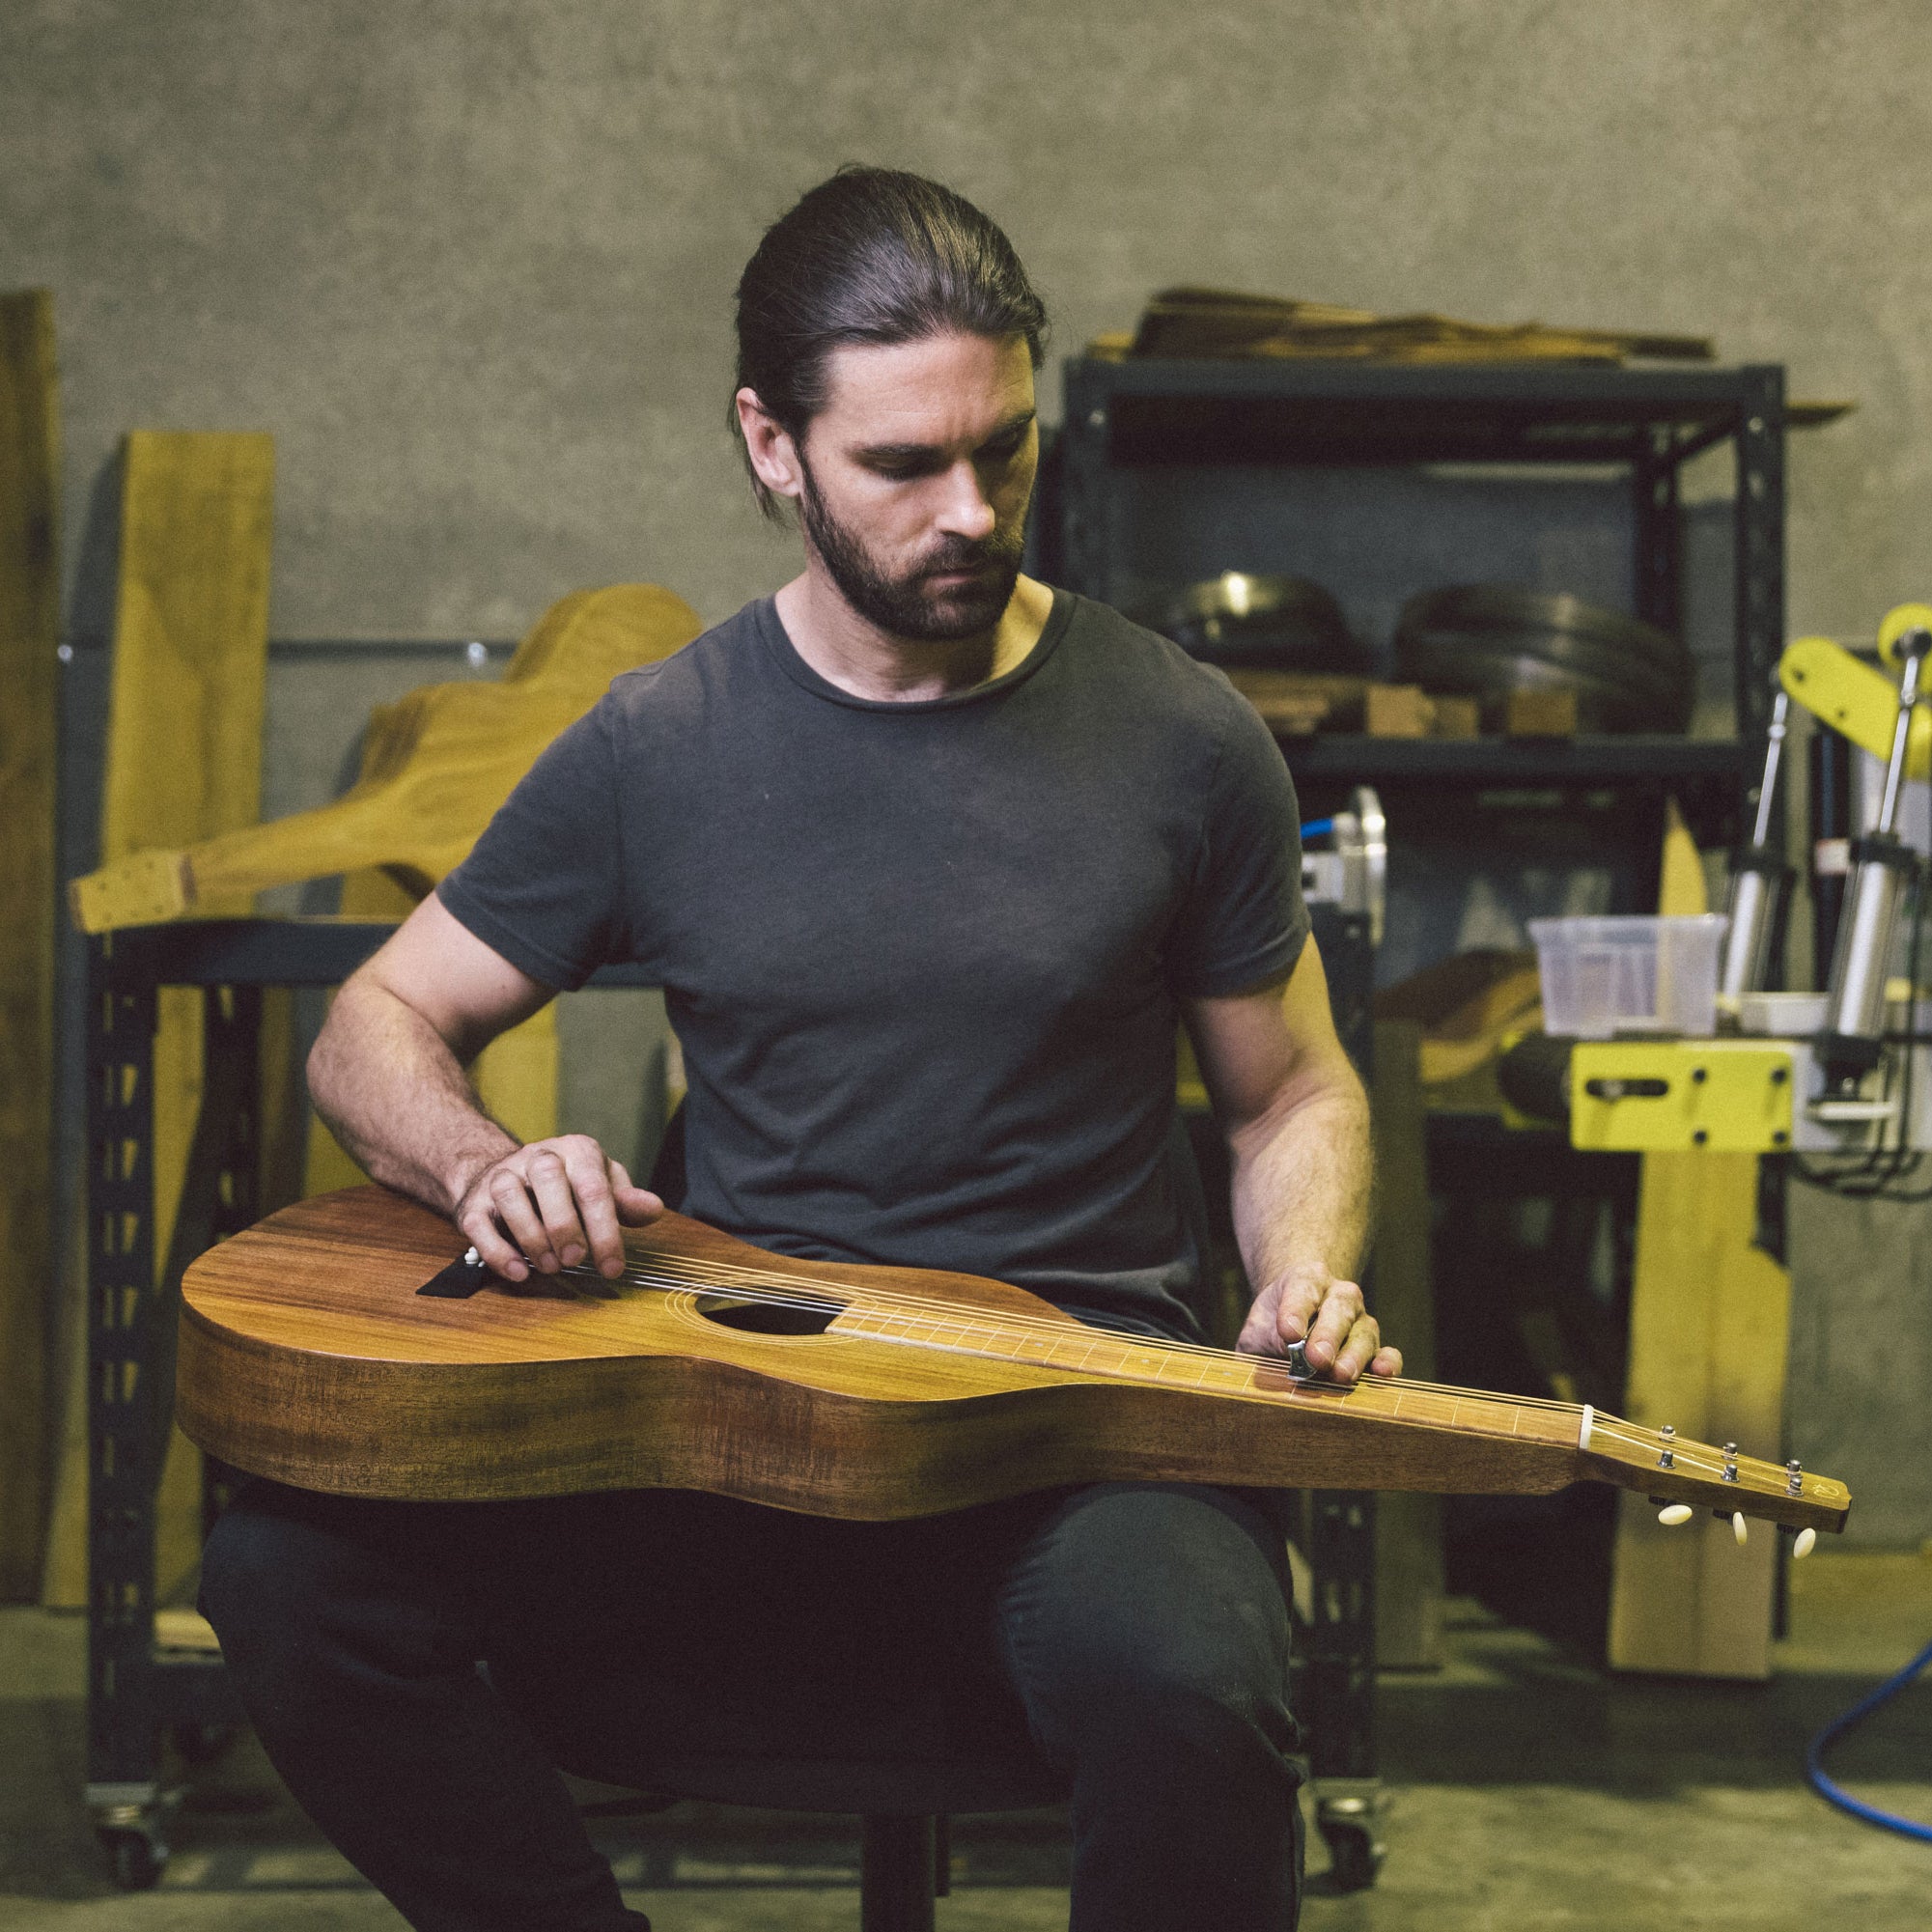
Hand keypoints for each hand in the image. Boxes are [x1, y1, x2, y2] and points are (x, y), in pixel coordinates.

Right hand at [454, 1135, 661, 1281]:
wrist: (512, 1174)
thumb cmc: (568, 1184)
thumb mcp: (602, 1185)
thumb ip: (626, 1199)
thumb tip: (653, 1208)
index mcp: (577, 1151)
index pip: (593, 1187)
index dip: (605, 1230)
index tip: (613, 1267)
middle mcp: (538, 1157)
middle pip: (548, 1178)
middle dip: (564, 1224)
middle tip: (575, 1260)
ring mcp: (503, 1176)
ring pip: (509, 1194)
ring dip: (530, 1235)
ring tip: (550, 1267)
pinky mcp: (476, 1201)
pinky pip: (479, 1222)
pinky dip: (496, 1250)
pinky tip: (518, 1271)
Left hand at [1236, 1263, 1400, 1383]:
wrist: (1293, 1321)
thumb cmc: (1272, 1325)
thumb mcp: (1258, 1328)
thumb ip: (1264, 1340)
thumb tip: (1281, 1359)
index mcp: (1307, 1279)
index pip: (1302, 1289)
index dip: (1296, 1311)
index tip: (1289, 1333)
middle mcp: (1340, 1295)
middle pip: (1339, 1310)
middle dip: (1328, 1335)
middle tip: (1317, 1358)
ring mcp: (1361, 1320)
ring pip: (1364, 1333)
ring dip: (1354, 1355)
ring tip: (1341, 1375)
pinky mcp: (1375, 1347)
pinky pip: (1388, 1353)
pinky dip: (1388, 1363)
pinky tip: (1382, 1374)